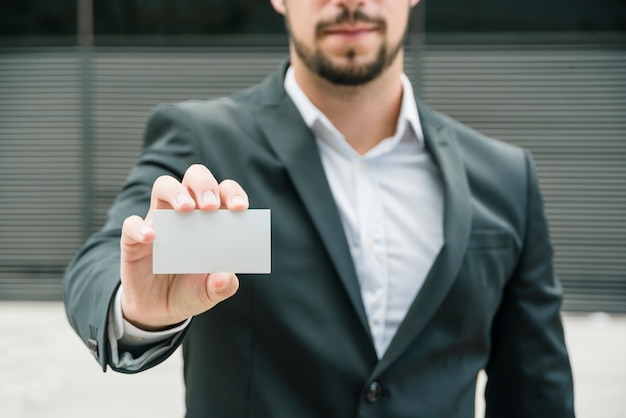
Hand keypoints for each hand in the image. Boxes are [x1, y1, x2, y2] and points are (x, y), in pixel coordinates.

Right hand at [119, 164, 247, 330]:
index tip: (239, 208)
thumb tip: (225, 278)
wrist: (158, 311)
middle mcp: (185, 213)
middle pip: (194, 178)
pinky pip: (131, 223)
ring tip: (185, 210)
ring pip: (163, 186)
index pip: (222, 192)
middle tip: (210, 206)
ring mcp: (159, 221)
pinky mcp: (134, 239)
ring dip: (176, 192)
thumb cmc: (190, 290)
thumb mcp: (210, 293)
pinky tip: (151, 238)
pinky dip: (140, 227)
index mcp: (210, 219)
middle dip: (205, 185)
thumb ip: (221, 286)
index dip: (232, 193)